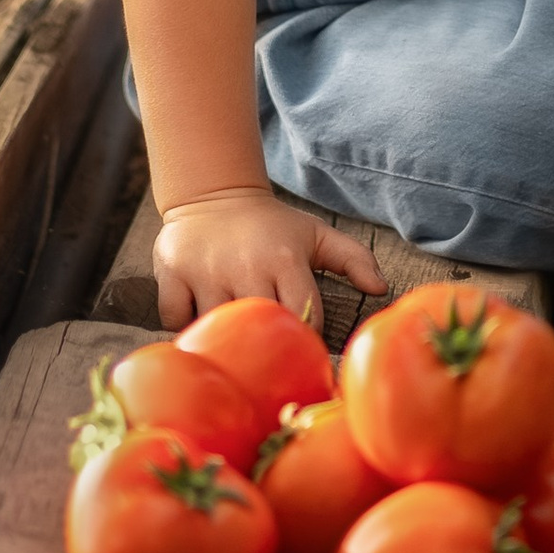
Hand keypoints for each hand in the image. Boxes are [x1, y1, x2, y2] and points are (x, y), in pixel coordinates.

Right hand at [152, 186, 389, 327]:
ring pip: (214, 326)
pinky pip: (176, 317)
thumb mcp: (316, 234)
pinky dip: (184, 326)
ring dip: (222, 339)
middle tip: (265, 358)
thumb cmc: (272, 226)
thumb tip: (381, 289)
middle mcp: (246, 264)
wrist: (213, 194)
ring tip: (231, 342)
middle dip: (264, 346)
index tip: (302, 344)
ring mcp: (205, 268)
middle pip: (259, 326)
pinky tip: (197, 322)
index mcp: (285, 258)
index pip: (304, 315)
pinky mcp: (172, 270)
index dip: (306, 336)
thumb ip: (354, 258)